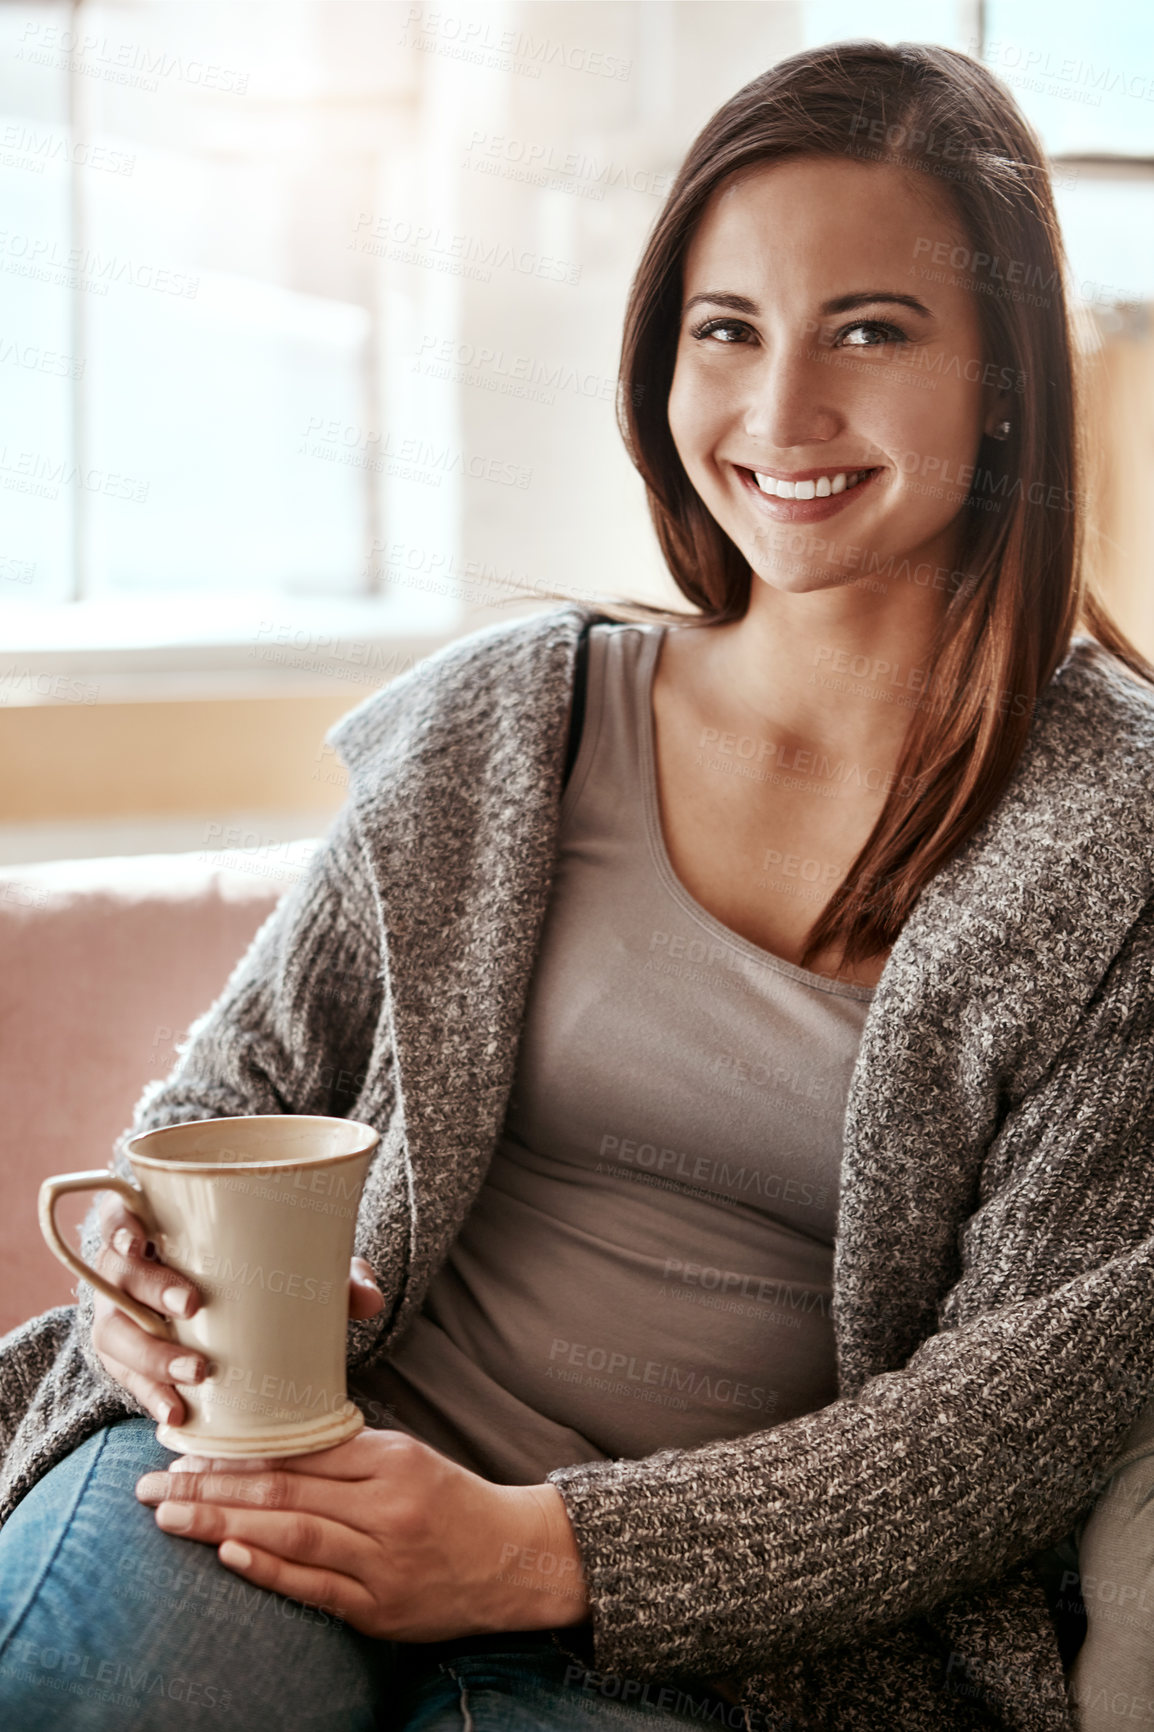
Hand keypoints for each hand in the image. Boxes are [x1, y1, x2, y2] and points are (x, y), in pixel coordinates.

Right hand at [90, 1190, 384, 1426]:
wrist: (241, 1317)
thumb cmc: (262, 1274)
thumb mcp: (299, 1264)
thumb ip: (336, 1275)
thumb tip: (372, 1300)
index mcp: (160, 1229)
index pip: (121, 1213)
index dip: (120, 1222)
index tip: (138, 1237)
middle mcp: (130, 1272)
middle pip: (119, 1275)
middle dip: (151, 1289)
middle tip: (191, 1305)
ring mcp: (125, 1318)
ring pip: (116, 1333)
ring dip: (151, 1354)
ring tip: (194, 1375)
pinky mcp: (131, 1361)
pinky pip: (126, 1379)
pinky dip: (149, 1395)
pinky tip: (175, 1413)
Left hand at [134, 1427, 589, 1639]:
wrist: (513, 1559)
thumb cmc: (451, 1502)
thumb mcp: (407, 1459)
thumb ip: (348, 1453)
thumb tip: (270, 1446)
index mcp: (391, 1460)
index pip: (298, 1452)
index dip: (236, 1453)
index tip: (185, 1450)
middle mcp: (386, 1507)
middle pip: (284, 1491)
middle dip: (210, 1487)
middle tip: (153, 1484)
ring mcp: (382, 1560)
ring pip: (293, 1534)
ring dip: (223, 1524)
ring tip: (171, 1516)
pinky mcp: (380, 1608)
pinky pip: (315, 1585)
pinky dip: (269, 1568)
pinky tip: (229, 1553)